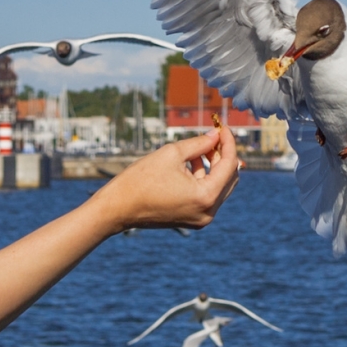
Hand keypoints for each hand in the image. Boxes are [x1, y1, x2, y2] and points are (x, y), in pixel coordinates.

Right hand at [85, 127, 240, 234]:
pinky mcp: (192, 219)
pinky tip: (193, 162)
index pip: (229, 164)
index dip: (228, 142)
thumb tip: (215, 135)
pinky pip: (207, 195)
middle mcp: (208, 212)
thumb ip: (199, 143)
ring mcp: (201, 218)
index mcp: (205, 197)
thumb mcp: (172, 154)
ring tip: (201, 147)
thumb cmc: (140, 180)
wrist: (116, 209)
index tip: (223, 127)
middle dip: (223, 154)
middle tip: (214, 135)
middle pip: (229, 178)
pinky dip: (204, 178)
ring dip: (214, 165)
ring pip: (219, 186)